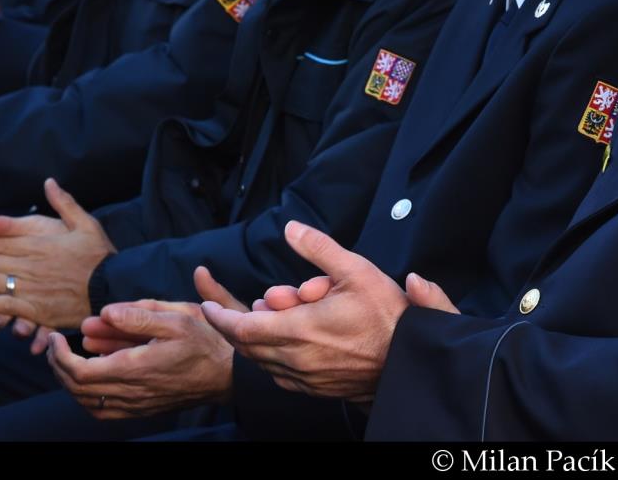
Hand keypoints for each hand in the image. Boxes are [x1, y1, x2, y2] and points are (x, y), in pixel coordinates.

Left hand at [0, 178, 115, 333]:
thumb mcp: (86, 222)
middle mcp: (32, 263)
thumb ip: (64, 203)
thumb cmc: (100, 255)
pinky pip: (3, 303)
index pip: (3, 236)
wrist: (113, 287)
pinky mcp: (35, 308)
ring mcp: (32, 287)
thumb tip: (48, 181)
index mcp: (41, 242)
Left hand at [48, 268, 252, 417]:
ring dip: (70, 382)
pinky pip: (102, 410)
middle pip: (77, 389)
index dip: (59, 356)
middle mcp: (131, 392)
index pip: (80, 372)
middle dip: (58, 366)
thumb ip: (138, 315)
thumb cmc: (204, 343)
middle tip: (54, 345)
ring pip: (87, 402)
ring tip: (66, 359)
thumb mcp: (176, 317)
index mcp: (136, 368)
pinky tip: (89, 377)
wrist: (227, 375)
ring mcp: (135, 405)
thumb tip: (105, 312)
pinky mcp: (141, 410)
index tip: (56, 337)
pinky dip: (86, 395)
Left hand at [199, 221, 458, 401]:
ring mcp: (304, 379)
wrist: (410, 364)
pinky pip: (280, 375)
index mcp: (298, 330)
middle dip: (237, 325)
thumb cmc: (387, 317)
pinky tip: (287, 342)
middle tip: (242, 306)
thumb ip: (318, 249)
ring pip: (263, 362)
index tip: (207, 306)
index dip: (219, 317)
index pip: (241, 328)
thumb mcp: (356, 270)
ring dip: (257, 340)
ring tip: (271, 316)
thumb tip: (290, 229)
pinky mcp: (315, 389)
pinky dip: (273, 357)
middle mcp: (295, 359)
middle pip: (247, 346)